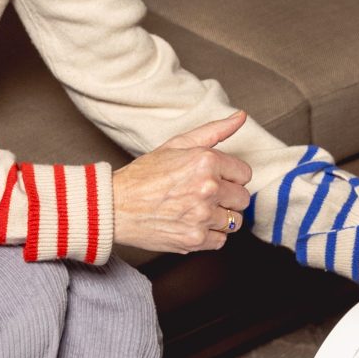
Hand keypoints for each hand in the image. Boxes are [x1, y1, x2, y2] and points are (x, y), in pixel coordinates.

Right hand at [112, 112, 252, 253]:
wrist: (114, 206)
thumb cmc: (143, 175)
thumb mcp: (177, 144)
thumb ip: (214, 131)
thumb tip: (241, 117)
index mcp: (206, 161)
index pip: (245, 173)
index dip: (230, 176)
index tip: (215, 178)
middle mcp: (208, 188)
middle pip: (243, 198)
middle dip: (228, 196)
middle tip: (205, 195)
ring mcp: (202, 216)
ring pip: (235, 221)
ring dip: (221, 217)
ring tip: (199, 210)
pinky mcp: (195, 239)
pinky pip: (221, 240)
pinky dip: (209, 235)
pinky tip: (192, 223)